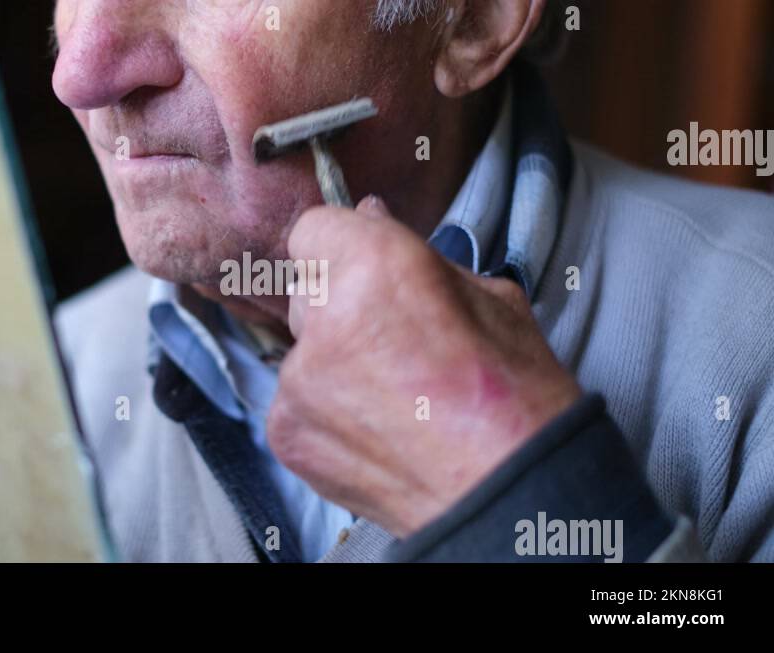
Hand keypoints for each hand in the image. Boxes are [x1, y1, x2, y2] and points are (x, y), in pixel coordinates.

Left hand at [267, 196, 580, 537]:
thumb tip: (370, 219)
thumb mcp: (489, 298)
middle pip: (307, 291)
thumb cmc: (513, 396)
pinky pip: (296, 401)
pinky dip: (325, 411)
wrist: (508, 492)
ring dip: (333, 362)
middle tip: (394, 341)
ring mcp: (296, 381)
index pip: (313, 228)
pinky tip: (375, 429)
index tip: (363, 267)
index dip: (342, 246)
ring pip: (302, 351)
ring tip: (393, 397)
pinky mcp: (286, 432)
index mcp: (374, 267)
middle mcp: (322, 319)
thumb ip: (414, 256)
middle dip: (341, 306)